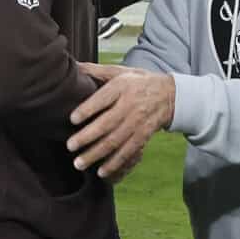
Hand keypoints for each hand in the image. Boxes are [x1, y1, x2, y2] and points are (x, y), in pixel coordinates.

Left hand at [67, 63, 175, 182]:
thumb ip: (97, 71)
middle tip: (70, 146)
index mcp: (122, 86)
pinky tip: (101, 172)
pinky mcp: (144, 135)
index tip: (72, 119)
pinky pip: (128, 151)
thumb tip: (74, 66)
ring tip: (79, 163)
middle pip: (107, 123)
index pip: (103, 98)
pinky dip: (115, 163)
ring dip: (97, 154)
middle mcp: (130, 105)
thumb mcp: (120, 72)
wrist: (169, 94)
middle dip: (87, 137)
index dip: (87, 109)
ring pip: (116, 140)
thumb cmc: (138, 82)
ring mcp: (138, 122)